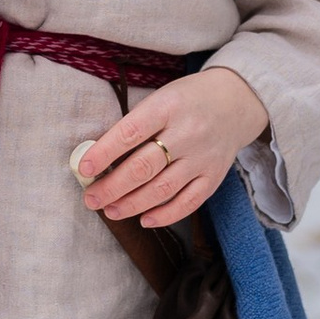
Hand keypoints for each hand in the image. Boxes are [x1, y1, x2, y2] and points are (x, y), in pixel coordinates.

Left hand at [72, 69, 266, 227]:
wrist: (236, 101)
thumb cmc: (186, 100)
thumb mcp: (161, 98)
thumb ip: (135, 125)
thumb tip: (97, 158)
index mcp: (168, 106)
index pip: (131, 132)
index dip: (105, 152)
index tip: (84, 168)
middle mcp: (188, 132)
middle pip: (144, 166)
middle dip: (113, 187)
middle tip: (91, 198)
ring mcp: (203, 157)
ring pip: (163, 189)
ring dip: (132, 204)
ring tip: (110, 210)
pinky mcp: (214, 176)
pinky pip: (189, 203)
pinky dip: (165, 215)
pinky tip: (144, 220)